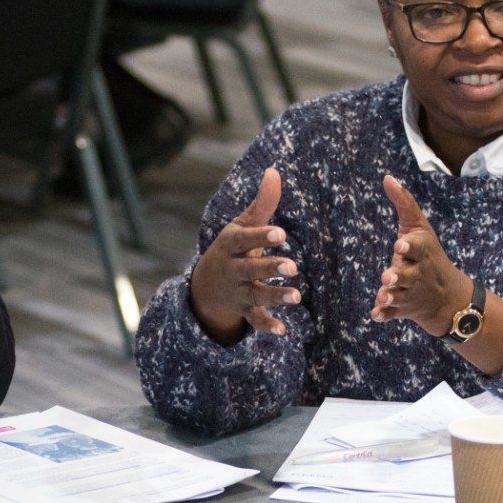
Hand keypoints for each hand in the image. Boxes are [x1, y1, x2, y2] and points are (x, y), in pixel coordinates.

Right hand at [188, 166, 296, 342]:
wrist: (204, 287)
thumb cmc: (233, 249)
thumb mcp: (242, 226)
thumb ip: (262, 203)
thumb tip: (274, 171)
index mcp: (233, 245)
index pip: (246, 239)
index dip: (262, 236)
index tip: (281, 233)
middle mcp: (233, 269)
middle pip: (250, 268)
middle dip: (270, 267)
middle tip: (294, 266)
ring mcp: (237, 291)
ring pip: (256, 295)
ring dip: (275, 296)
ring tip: (297, 297)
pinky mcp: (243, 310)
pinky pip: (254, 320)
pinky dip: (266, 325)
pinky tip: (282, 331)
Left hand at [370, 176, 469, 334]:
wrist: (447, 297)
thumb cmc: (428, 254)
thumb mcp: (420, 228)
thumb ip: (404, 204)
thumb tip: (387, 178)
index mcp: (421, 252)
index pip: (417, 248)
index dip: (409, 248)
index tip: (399, 246)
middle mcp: (417, 274)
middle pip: (408, 275)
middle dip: (399, 276)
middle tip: (388, 275)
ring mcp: (409, 293)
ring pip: (399, 296)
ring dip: (390, 296)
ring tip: (382, 295)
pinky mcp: (401, 308)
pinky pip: (392, 314)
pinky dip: (384, 316)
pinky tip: (375, 315)